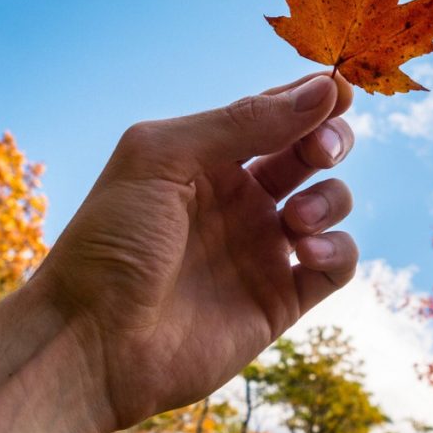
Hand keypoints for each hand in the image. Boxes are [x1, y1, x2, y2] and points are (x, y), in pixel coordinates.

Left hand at [38, 73, 357, 429]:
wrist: (92, 343)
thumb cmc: (111, 243)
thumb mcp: (163, 159)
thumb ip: (242, 122)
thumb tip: (323, 89)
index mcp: (207, 159)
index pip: (273, 114)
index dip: (311, 98)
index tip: (340, 90)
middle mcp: (239, 199)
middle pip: (310, 152)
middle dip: (329, 141)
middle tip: (321, 151)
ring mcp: (262, 248)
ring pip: (330, 203)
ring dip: (330, 198)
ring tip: (294, 217)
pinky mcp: (280, 300)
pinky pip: (335, 265)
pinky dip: (338, 249)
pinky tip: (305, 250)